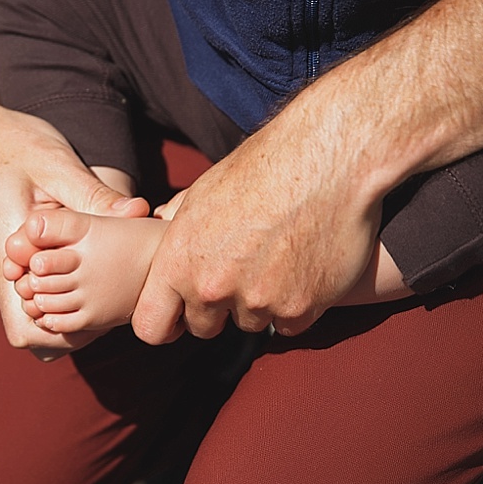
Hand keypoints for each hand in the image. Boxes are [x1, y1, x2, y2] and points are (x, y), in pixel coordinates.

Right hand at [0, 127, 149, 351]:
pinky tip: (75, 268)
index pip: (28, 326)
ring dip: (57, 312)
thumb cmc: (9, 144)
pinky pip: (21, 294)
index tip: (99, 309)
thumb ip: (93, 196)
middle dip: (65, 327)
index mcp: (7, 255)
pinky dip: (49, 292)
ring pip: (25, 316)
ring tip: (94, 286)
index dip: (63, 331)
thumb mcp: (56, 164)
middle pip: (29, 331)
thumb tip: (137, 213)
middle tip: (106, 303)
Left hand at [131, 124, 382, 341]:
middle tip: (244, 272)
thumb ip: (176, 225)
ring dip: (260, 303)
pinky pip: (288, 324)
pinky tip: (304, 267)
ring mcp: (256, 302)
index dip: (166, 325)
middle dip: (218, 309)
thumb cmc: (266, 166)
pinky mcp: (298, 308)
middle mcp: (212, 289)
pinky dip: (296, 304)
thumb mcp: (204, 192)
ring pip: (248, 323)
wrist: (332, 156)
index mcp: (179, 263)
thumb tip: (154, 226)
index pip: (150, 326)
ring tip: (280, 257)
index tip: (179, 319)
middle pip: (204, 328)